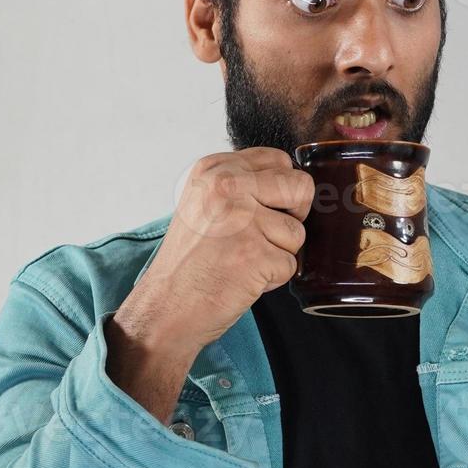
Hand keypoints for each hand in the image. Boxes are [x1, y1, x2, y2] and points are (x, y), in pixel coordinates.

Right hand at [106, 147, 313, 421]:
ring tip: (242, 261)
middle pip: (301, 188)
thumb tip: (294, 183)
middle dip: (293, 217)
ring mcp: (243, 220)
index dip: (283, 189)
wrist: (165, 307)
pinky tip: (242, 278)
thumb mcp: (203, 203)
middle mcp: (227, 187)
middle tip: (262, 237)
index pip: (279, 160)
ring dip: (278, 253)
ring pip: (297, 232)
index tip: (265, 209)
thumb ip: (241, 185)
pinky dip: (272, 278)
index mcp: (214, 170)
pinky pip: (290, 264)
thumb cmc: (187, 262)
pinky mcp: (256, 254)